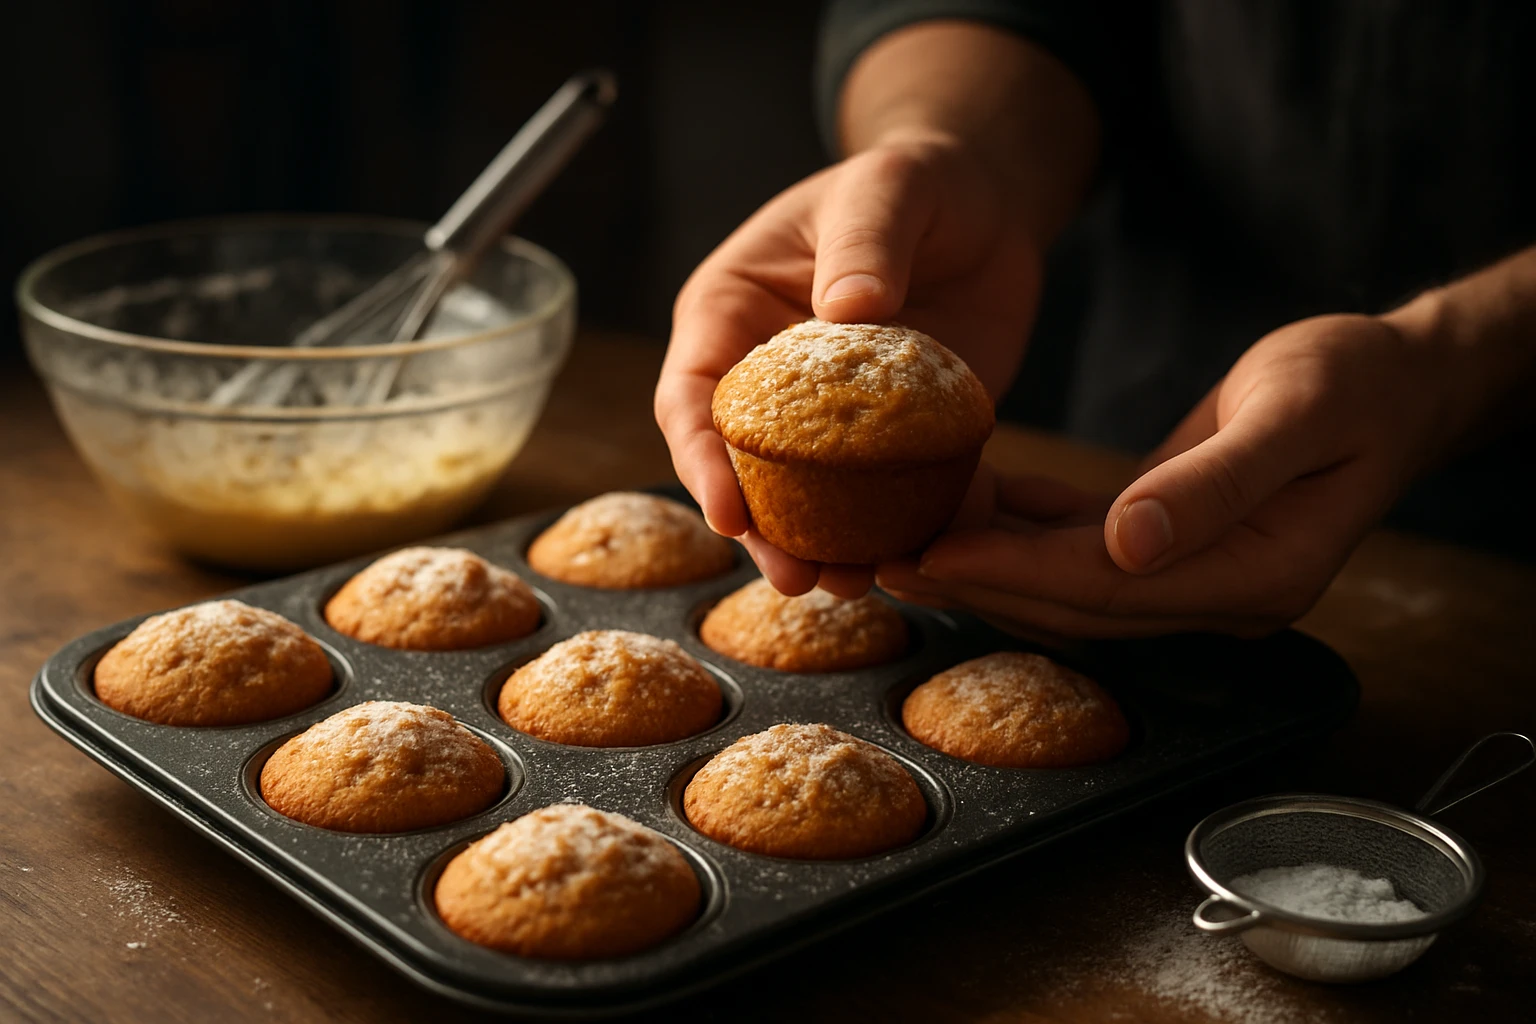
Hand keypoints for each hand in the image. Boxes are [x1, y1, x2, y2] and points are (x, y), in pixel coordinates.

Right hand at [654, 131, 1040, 596]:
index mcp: (731, 315)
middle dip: (762, 530)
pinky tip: (918, 557)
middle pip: (743, 467)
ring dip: (825, 546)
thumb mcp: (886, 188)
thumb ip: (865, 241)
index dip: (700, 460)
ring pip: (810, 498)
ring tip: (853, 585)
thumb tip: (849, 309)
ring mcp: (832, 418)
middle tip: (798, 578)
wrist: (983, 206)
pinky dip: (900, 529)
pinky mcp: (895, 439)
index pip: (692, 397)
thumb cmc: (912, 181)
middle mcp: (769, 378)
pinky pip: (889, 495)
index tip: (727, 514)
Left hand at [877, 314, 1449, 636]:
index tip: (931, 556)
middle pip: (1075, 599)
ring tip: (907, 534)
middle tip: (886, 558)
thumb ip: (1213, 484)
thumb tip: (1127, 543)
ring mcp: (1196, 573)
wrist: (1397, 383)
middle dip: (979, 582)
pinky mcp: (1175, 539)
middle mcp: (1217, 592)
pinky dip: (1027, 523)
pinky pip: (1085, 543)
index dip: (1013, 575)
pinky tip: (976, 495)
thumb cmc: (1357, 385)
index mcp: (1253, 576)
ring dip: (991, 559)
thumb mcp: (1294, 416)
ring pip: (1070, 578)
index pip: (1106, 590)